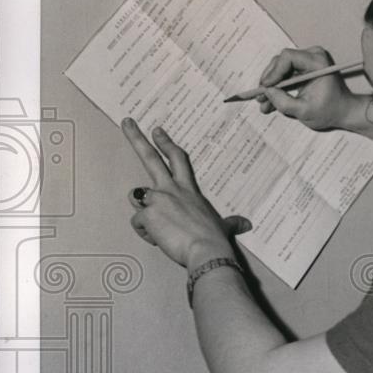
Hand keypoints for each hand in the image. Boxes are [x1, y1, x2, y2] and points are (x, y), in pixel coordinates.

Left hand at [122, 119, 250, 269]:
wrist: (206, 251)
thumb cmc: (215, 239)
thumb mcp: (223, 227)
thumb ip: (231, 223)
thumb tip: (246, 224)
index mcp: (188, 190)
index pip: (178, 160)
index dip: (167, 144)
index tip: (157, 131)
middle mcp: (171, 189)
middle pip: (150, 158)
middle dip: (136, 138)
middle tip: (127, 122)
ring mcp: (157, 199)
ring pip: (136, 198)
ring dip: (143, 212)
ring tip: (160, 229)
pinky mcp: (147, 214)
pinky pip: (139, 224)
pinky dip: (147, 234)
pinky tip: (160, 241)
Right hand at [257, 46, 355, 130]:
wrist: (343, 111)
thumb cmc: (330, 111)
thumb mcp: (304, 111)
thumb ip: (284, 102)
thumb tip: (266, 91)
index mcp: (317, 62)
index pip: (288, 58)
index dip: (273, 72)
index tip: (265, 88)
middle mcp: (312, 56)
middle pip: (281, 62)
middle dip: (269, 81)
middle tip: (260, 98)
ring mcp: (308, 60)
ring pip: (281, 68)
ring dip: (271, 86)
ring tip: (263, 104)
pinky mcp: (304, 67)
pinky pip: (286, 73)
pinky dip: (278, 86)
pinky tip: (269, 101)